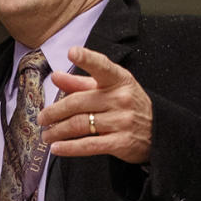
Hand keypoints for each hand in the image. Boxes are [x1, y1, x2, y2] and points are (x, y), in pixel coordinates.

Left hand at [37, 46, 152, 163]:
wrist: (159, 133)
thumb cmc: (129, 106)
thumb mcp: (111, 89)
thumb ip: (81, 83)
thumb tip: (56, 76)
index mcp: (119, 81)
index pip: (102, 67)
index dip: (87, 59)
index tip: (72, 51)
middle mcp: (121, 99)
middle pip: (78, 103)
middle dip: (54, 112)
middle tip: (41, 118)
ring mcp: (122, 121)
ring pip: (80, 124)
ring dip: (58, 131)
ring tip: (46, 135)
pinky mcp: (121, 142)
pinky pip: (89, 145)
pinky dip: (70, 148)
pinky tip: (57, 148)